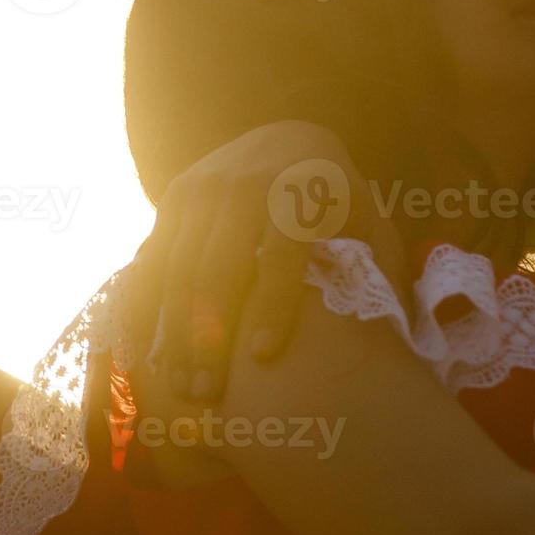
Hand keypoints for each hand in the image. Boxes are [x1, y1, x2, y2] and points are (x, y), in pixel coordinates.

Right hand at [126, 120, 402, 400]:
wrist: (287, 142)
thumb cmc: (339, 206)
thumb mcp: (367, 224)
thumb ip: (377, 267)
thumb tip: (391, 328)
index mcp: (303, 189)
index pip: (283, 252)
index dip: (273, 305)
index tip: (263, 356)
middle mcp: (246, 183)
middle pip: (219, 268)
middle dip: (209, 335)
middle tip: (207, 393)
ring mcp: (202, 190)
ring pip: (177, 268)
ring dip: (173, 333)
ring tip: (179, 388)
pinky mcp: (172, 200)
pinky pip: (150, 258)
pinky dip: (143, 307)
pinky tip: (145, 354)